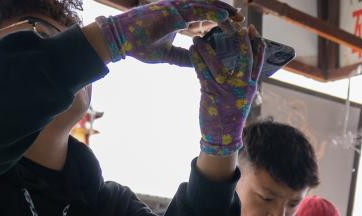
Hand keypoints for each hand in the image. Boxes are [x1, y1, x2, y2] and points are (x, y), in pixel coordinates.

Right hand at [98, 0, 238, 65]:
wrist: (119, 41)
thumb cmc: (140, 45)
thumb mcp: (168, 55)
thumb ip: (184, 57)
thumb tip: (199, 62)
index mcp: (178, 18)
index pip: (204, 16)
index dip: (219, 19)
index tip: (234, 25)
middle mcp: (178, 10)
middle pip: (207, 8)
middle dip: (225, 13)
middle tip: (242, 19)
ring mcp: (174, 8)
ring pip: (204, 7)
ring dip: (222, 11)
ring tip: (238, 18)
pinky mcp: (171, 11)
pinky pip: (195, 10)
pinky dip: (211, 13)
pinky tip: (224, 19)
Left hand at [192, 24, 265, 155]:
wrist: (223, 138)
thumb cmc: (231, 116)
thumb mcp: (242, 98)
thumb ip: (243, 81)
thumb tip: (238, 63)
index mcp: (251, 87)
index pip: (258, 61)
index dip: (257, 44)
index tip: (252, 31)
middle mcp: (242, 87)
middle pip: (245, 57)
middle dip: (241, 40)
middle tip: (235, 27)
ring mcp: (226, 89)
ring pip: (216, 62)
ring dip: (205, 48)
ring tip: (197, 39)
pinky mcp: (211, 92)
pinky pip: (201, 71)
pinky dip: (195, 59)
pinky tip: (191, 51)